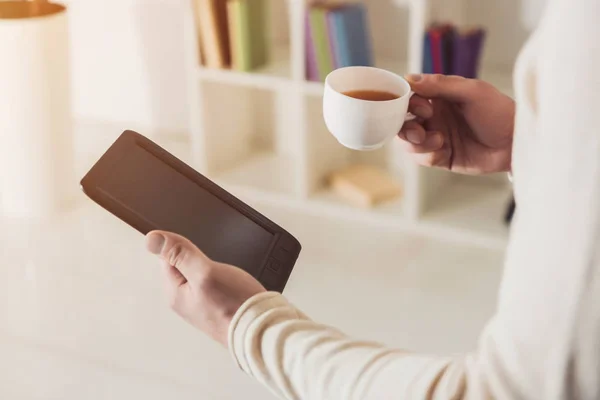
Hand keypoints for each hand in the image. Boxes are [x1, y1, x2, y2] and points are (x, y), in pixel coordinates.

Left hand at [145, 231, 265, 346]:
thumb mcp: (205, 272)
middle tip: (217, 267)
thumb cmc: (235, 307)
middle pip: (183, 264)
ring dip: (213, 267)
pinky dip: (223, 277)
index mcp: (174, 293)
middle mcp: (184, 300)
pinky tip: (233, 283)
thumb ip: (180, 255)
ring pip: (200, 272)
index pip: (166, 257)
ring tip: (227, 277)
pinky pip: (213, 282)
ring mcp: (201, 304)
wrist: (262, 330)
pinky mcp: (217, 305)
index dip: (184, 247)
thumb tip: (152, 239)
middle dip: (199, 257)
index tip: (202, 254)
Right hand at [399, 74, 514, 173]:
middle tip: (421, 132)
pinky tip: (444, 152)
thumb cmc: (499, 111)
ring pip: (408, 143)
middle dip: (406, 129)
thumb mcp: (473, 91)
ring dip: (417, 144)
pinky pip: (421, 159)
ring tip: (439, 142)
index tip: (424, 110)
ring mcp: (435, 138)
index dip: (408, 105)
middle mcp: (434, 117)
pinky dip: (428, 156)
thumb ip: (441, 84)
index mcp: (438, 97)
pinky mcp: (441, 157)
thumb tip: (409, 77)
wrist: (516, 143)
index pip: (408, 99)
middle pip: (402, 123)